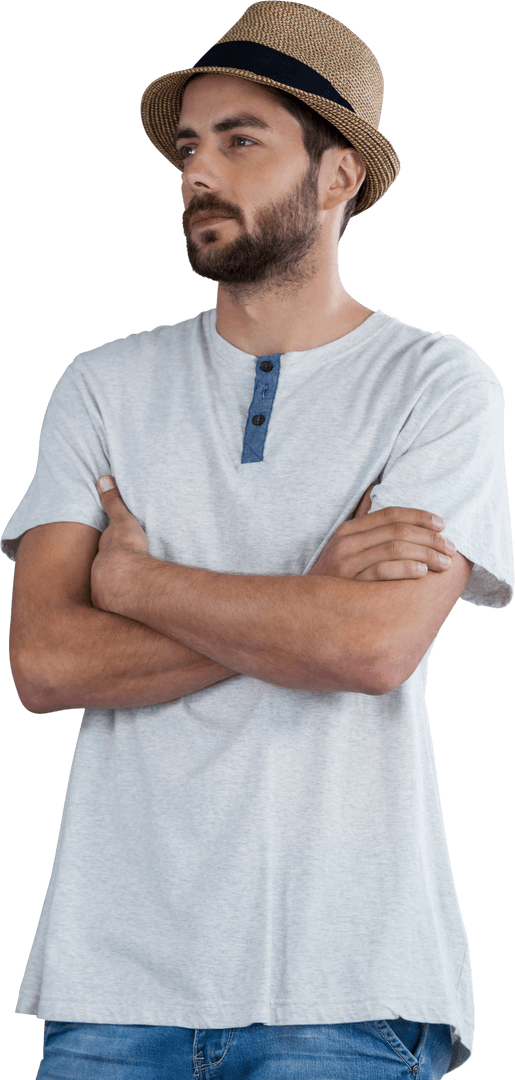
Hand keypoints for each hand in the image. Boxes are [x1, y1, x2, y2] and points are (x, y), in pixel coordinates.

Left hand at [91, 476, 148, 610]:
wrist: (126, 581)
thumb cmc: (126, 551)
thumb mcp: (122, 522)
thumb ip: (113, 501)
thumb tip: (103, 478)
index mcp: (101, 557)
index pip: (105, 554)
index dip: (112, 553)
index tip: (119, 554)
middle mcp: (98, 577)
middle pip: (104, 575)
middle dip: (112, 576)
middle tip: (124, 577)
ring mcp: (104, 595)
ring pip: (110, 594)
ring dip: (118, 594)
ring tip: (132, 596)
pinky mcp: (115, 611)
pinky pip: (121, 609)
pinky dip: (128, 608)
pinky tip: (138, 611)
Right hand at [308, 482, 455, 580]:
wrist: (308, 607)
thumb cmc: (334, 575)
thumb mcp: (343, 544)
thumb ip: (361, 520)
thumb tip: (372, 489)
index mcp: (349, 529)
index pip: (390, 514)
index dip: (419, 516)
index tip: (441, 524)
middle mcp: (347, 542)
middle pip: (398, 531)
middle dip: (430, 538)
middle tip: (450, 548)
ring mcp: (347, 563)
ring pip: (395, 549)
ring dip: (425, 554)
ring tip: (444, 563)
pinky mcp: (350, 585)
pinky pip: (382, 572)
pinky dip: (405, 569)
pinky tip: (422, 572)